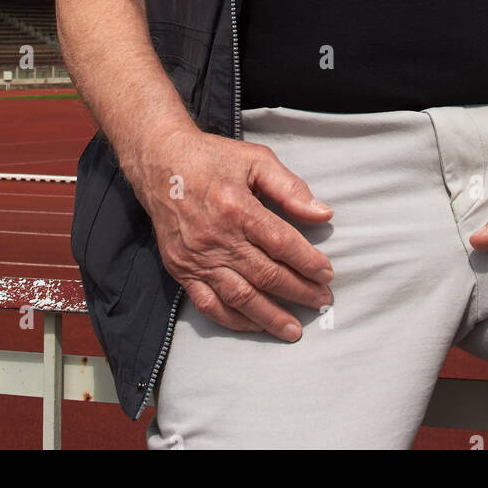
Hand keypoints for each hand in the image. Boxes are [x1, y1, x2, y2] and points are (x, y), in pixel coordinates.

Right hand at [122, 120, 334, 341]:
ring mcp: (197, 258)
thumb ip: (290, 188)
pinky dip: (233, 320)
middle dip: (299, 292)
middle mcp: (217, 238)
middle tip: (321, 302)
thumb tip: (323, 214)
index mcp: (238, 208)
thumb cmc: (212, 158)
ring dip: (270, 316)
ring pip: (240, 297)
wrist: (160, 163)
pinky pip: (209, 304)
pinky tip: (254, 325)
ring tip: (294, 329)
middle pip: (266, 274)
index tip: (327, 275)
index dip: (308, 262)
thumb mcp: (256, 160)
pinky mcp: (181, 270)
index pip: (282, 244)